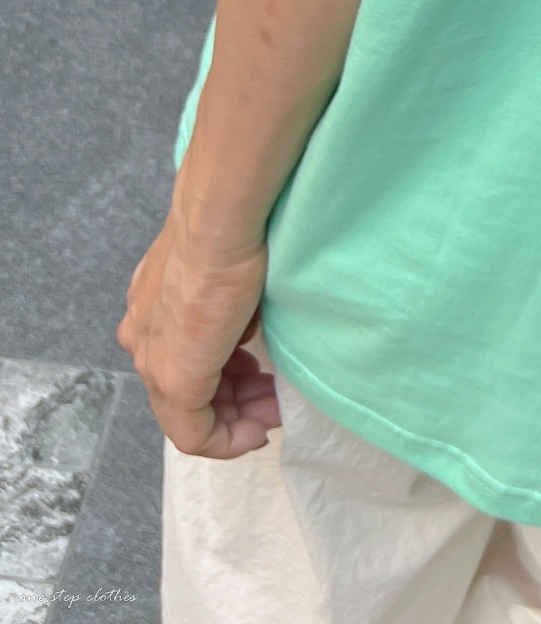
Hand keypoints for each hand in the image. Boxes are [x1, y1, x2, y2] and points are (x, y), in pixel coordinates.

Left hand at [116, 213, 280, 455]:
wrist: (219, 224)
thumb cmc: (233, 233)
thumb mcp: (227, 274)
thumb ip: (225, 306)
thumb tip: (246, 327)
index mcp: (151, 310)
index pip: (183, 359)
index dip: (224, 375)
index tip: (262, 378)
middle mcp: (143, 339)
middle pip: (187, 391)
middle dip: (235, 401)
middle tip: (274, 400)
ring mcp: (154, 362)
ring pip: (191, 413)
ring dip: (236, 417)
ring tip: (274, 410)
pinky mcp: (174, 380)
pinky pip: (195, 433)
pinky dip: (228, 439)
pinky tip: (258, 431)